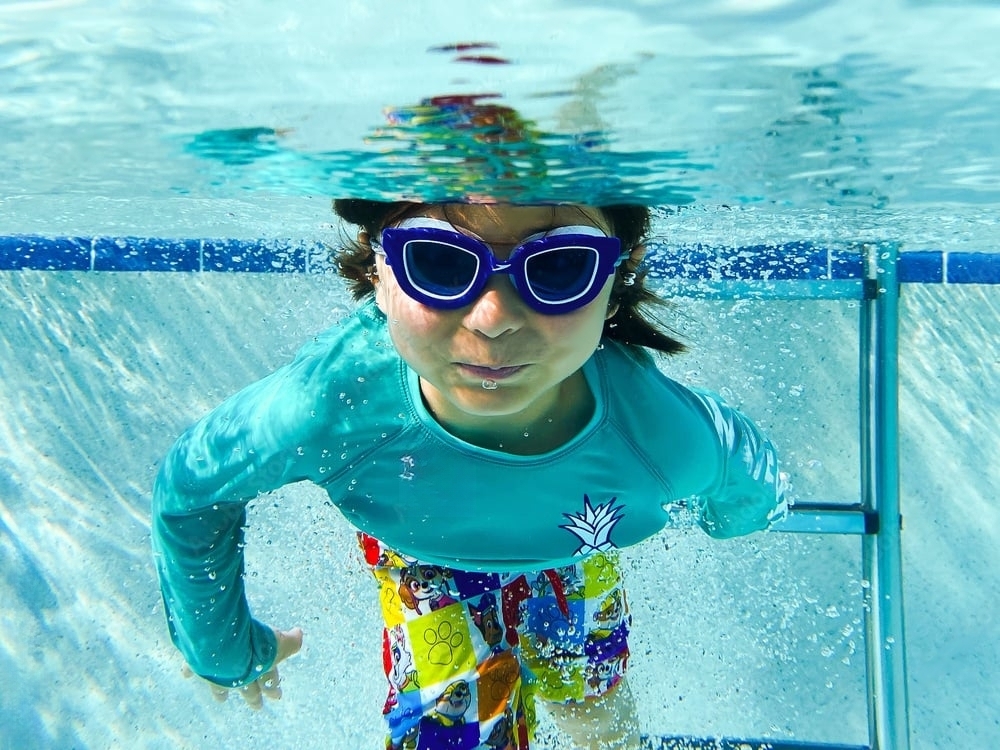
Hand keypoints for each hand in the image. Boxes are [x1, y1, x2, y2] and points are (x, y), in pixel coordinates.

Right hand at [183, 626, 303, 709]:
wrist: (220, 645)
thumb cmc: (251, 642)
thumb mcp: (278, 640)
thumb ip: (292, 640)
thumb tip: (300, 633)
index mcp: (258, 670)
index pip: (270, 680)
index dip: (274, 686)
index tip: (278, 696)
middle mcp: (239, 676)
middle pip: (248, 690)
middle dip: (253, 697)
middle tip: (257, 707)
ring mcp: (218, 673)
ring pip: (220, 687)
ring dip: (221, 693)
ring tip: (222, 700)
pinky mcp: (198, 665)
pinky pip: (192, 668)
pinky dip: (188, 670)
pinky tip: (185, 674)